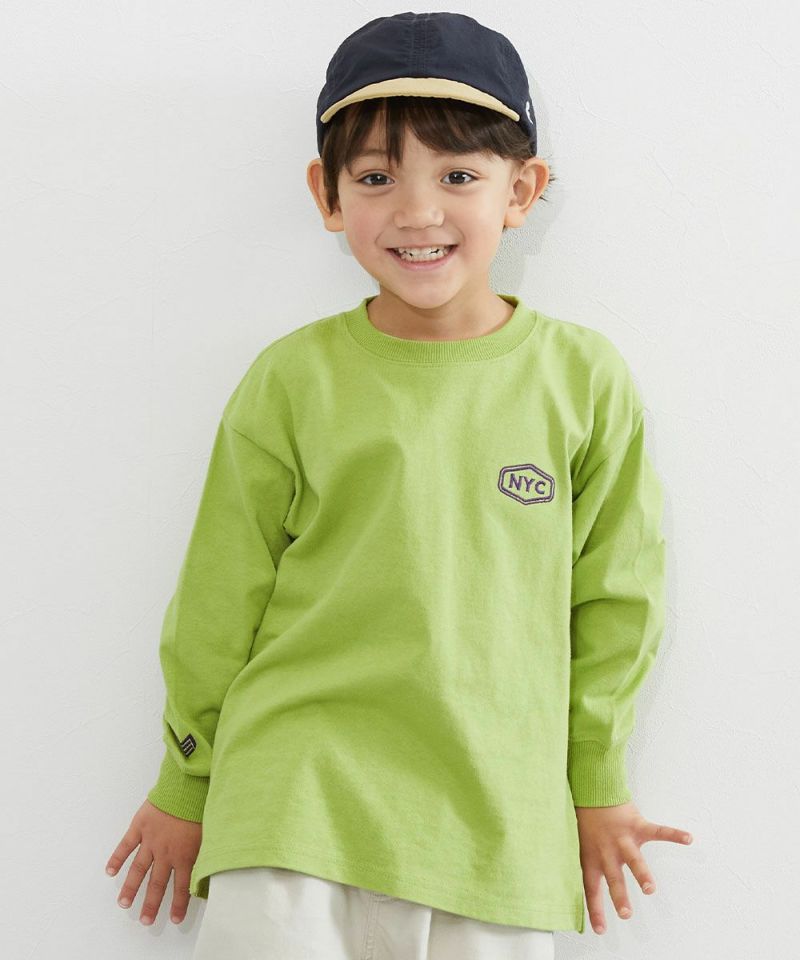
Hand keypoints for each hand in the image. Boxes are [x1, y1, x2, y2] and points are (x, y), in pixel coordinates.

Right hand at [105, 799, 201, 924]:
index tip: (175, 919)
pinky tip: (110, 872)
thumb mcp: (210, 833)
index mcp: (185, 855)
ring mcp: (150, 840)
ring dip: (131, 888)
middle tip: (145, 921)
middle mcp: (166, 852)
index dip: (179, 904)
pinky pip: (126, 846)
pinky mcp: (140, 826)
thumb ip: (206, 853)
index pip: (182, 886)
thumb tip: (210, 870)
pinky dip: (116, 859)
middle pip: (157, 883)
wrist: (187, 784)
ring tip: (124, 904)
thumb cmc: (202, 805)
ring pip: (138, 869)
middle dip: (151, 904)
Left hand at [574, 801, 692, 934]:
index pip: (592, 888)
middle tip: (625, 913)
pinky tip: (687, 839)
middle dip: (619, 895)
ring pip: (634, 859)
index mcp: (593, 858)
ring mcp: (623, 839)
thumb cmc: (588, 819)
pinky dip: (673, 835)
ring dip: (641, 873)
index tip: (601, 929)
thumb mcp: (579, 843)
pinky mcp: (636, 825)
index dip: (596, 909)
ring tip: (649, 888)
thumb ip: (587, 864)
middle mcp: (608, 852)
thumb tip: (576, 884)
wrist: (593, 792)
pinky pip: (657, 831)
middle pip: (614, 877)